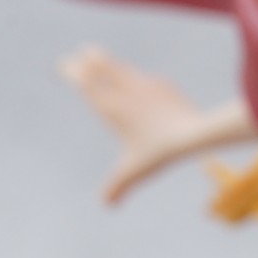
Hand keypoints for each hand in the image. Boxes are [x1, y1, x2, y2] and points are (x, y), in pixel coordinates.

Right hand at [59, 47, 211, 203]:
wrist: (192, 132)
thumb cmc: (159, 152)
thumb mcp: (134, 171)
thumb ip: (118, 186)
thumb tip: (107, 203)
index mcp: (111, 108)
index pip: (86, 84)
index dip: (72, 72)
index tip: (65, 64)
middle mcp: (125, 92)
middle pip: (102, 67)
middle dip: (91, 60)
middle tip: (83, 53)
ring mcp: (146, 85)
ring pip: (123, 69)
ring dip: (112, 63)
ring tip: (105, 58)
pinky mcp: (164, 86)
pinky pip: (147, 79)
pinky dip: (138, 78)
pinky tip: (142, 81)